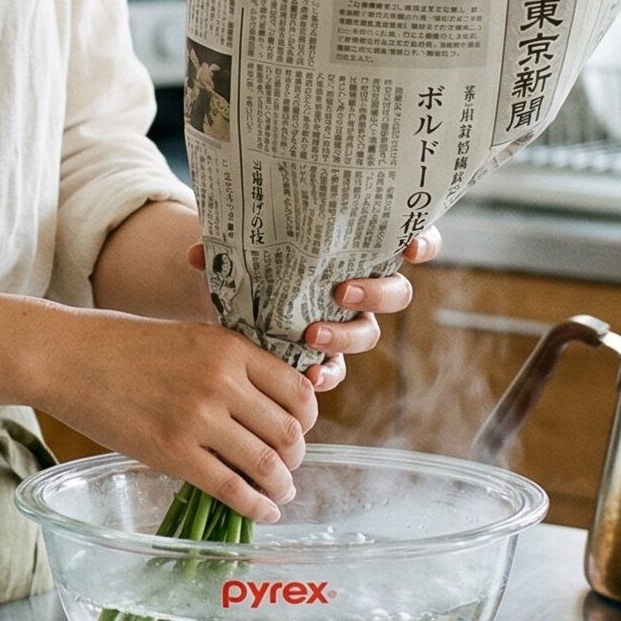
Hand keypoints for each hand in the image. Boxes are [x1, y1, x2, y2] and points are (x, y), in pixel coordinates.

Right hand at [36, 307, 318, 525]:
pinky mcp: (173, 453)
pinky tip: (262, 511)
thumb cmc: (124, 344)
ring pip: (266, 464)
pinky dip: (256, 506)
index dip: (307, 418)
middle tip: (287, 465)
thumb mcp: (189, 335)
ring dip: (281, 485)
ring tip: (278, 492)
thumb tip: (267, 396)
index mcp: (230, 347)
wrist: (68, 358)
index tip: (298, 430)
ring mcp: (197, 419)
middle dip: (296, 457)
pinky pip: (231, 488)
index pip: (298, 390)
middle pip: (290, 431)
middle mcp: (221, 382)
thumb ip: (228, 361)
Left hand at [184, 230, 438, 392]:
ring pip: (368, 334)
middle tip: (341, 291)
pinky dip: (327, 375)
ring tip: (312, 335)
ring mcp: (347, 324)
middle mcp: (361, 287)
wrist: (233, 297)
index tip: (412, 247)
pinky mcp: (326, 357)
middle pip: (395, 293)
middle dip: (376, 293)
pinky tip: (309, 379)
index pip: (407, 240)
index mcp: (355, 249)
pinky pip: (338, 371)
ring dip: (346, 336)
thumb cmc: (253, 257)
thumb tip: (198, 253)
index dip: (421, 243)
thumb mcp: (244, 243)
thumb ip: (228, 243)